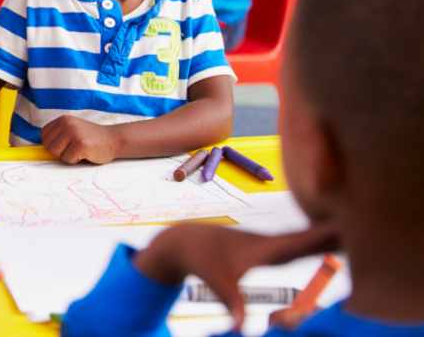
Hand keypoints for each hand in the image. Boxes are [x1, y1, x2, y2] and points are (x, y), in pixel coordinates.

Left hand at [40, 116, 117, 163]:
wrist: (113, 140)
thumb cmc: (92, 139)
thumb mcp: (73, 130)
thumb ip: (59, 135)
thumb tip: (39, 148)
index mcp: (63, 119)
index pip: (43, 135)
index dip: (51, 144)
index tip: (65, 145)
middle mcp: (67, 123)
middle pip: (48, 145)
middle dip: (59, 151)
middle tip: (74, 148)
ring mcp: (73, 132)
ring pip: (56, 152)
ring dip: (67, 156)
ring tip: (79, 150)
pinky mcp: (80, 144)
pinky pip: (67, 158)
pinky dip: (75, 160)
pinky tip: (85, 153)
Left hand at [132, 224, 337, 330]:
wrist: (187, 241)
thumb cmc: (203, 259)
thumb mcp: (216, 281)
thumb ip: (231, 302)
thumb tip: (240, 326)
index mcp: (265, 249)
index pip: (302, 243)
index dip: (325, 238)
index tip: (349, 229)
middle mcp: (273, 244)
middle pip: (312, 239)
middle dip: (337, 234)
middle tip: (366, 226)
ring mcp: (272, 246)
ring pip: (306, 241)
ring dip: (329, 235)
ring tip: (355, 229)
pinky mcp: (269, 250)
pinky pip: (299, 245)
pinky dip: (317, 241)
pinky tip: (331, 238)